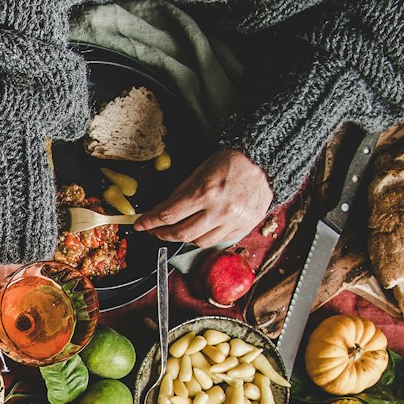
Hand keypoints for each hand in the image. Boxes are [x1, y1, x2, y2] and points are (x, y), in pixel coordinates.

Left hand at [133, 149, 271, 248]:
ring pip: (200, 242)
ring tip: (177, 230)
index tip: (140, 225)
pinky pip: (219, 241)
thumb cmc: (230, 162)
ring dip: (184, 238)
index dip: (150, 222)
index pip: (169, 215)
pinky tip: (200, 230)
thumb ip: (178, 194)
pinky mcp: (246, 226)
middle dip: (162, 234)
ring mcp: (235, 221)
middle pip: (182, 234)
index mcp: (205, 192)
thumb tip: (159, 210)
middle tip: (154, 230)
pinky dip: (206, 237)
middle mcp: (220, 210)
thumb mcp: (198, 172)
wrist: (263, 161)